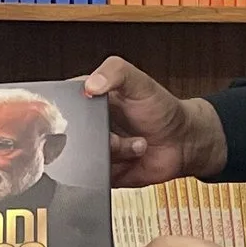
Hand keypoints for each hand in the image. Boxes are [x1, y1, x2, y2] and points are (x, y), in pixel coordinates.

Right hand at [80, 56, 227, 187]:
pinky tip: (132, 157)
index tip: (90, 109)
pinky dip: (115, 168)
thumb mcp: (140, 82)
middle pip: (68, 133)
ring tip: (134, 143)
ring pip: (82, 155)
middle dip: (95, 134)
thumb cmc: (162, 109)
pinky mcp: (100, 170)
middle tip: (116, 129)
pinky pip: (94, 174)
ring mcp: (92, 148)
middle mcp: (86, 124)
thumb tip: (90, 84)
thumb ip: (116, 72)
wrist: (182, 142)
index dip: (70, 108)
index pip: (63, 101)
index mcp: (88, 98)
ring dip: (114, 150)